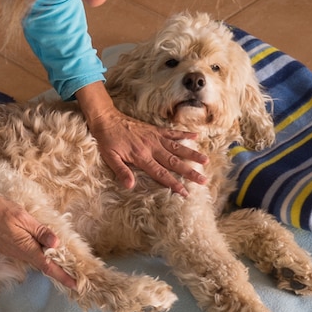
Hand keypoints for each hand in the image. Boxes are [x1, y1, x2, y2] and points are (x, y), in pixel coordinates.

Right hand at [0, 187, 76, 288]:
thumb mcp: (23, 217)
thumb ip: (39, 231)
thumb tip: (56, 244)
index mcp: (26, 247)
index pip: (48, 266)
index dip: (63, 276)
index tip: (75, 285)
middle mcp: (20, 254)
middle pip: (42, 265)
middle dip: (58, 271)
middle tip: (74, 274)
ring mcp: (13, 252)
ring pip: (34, 260)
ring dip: (47, 262)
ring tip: (62, 261)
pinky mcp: (8, 247)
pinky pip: (27, 254)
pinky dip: (37, 255)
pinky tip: (42, 249)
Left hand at [76, 82, 207, 196]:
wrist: (106, 119)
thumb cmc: (107, 140)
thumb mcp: (109, 157)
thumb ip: (121, 171)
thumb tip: (130, 186)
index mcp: (141, 156)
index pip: (160, 173)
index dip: (173, 183)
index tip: (185, 192)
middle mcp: (151, 147)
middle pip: (174, 162)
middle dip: (189, 172)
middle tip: (203, 180)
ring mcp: (155, 137)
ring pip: (177, 147)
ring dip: (192, 154)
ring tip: (205, 160)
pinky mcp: (155, 130)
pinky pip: (172, 133)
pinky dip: (184, 134)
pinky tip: (196, 136)